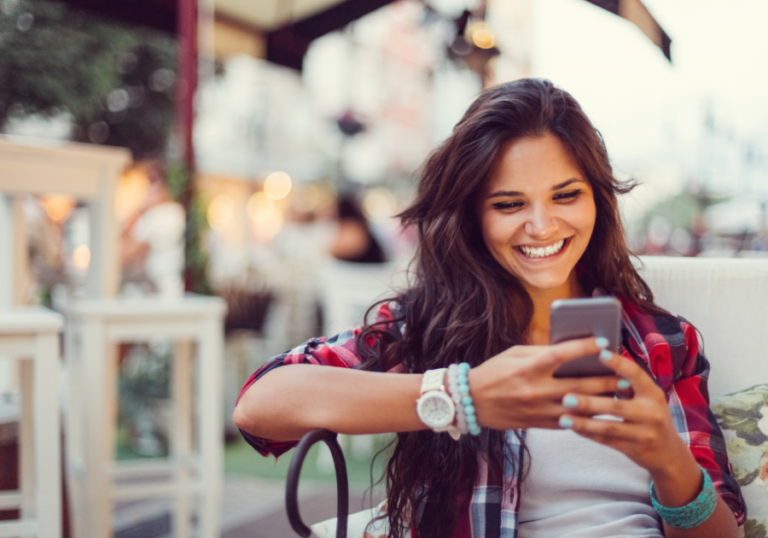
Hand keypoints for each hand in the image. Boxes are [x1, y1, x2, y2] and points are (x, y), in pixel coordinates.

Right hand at [468, 338, 624, 430]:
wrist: (472, 402)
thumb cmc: (493, 372)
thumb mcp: (514, 354)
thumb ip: (541, 352)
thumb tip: (568, 348)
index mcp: (530, 368)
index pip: (562, 355)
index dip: (585, 348)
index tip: (605, 342)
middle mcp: (536, 389)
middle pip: (579, 385)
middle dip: (605, 380)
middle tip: (625, 376)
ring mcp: (539, 410)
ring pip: (578, 407)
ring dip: (601, 401)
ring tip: (618, 394)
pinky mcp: (539, 424)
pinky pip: (569, 420)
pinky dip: (585, 414)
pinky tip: (599, 409)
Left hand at [557, 349, 692, 475]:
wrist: (669, 452)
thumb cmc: (649, 415)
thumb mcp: (646, 398)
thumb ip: (627, 384)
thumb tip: (596, 359)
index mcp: (653, 394)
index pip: (636, 375)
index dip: (619, 364)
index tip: (599, 353)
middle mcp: (652, 413)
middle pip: (617, 407)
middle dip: (590, 402)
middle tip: (566, 396)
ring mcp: (644, 434)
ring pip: (609, 428)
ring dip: (584, 422)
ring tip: (563, 417)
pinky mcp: (634, 449)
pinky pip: (607, 441)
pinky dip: (588, 434)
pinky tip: (571, 427)